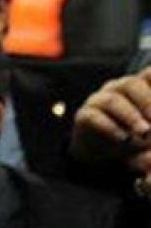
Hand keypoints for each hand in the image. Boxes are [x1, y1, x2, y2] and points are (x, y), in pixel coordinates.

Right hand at [71, 67, 150, 192]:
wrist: (106, 153)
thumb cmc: (137, 136)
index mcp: (140, 85)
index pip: (148, 74)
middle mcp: (118, 88)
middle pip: (130, 84)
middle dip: (148, 102)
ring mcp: (99, 100)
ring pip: (112, 101)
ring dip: (130, 117)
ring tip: (144, 132)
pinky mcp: (84, 116)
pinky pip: (93, 117)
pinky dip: (110, 128)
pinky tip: (124, 139)